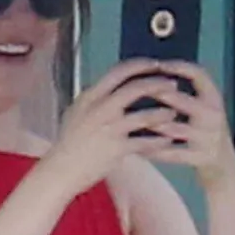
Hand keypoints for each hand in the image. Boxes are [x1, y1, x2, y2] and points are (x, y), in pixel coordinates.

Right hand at [40, 60, 188, 197]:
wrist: (60, 170)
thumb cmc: (67, 144)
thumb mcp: (75, 113)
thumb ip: (93, 99)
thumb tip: (106, 88)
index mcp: (90, 96)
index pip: (119, 71)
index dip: (140, 65)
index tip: (154, 64)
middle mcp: (100, 108)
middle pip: (135, 88)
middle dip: (157, 83)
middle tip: (171, 84)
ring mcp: (109, 129)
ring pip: (144, 115)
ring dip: (162, 113)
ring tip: (173, 113)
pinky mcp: (116, 149)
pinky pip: (144, 143)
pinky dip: (158, 142)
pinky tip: (167, 141)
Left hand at [136, 62, 234, 191]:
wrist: (224, 166)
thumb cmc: (206, 132)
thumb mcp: (204, 108)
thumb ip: (185, 94)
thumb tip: (155, 72)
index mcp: (214, 98)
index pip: (198, 75)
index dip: (178, 67)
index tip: (158, 64)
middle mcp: (213, 115)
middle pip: (184, 101)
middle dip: (161, 94)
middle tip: (139, 90)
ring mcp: (208, 138)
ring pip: (176, 129)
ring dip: (154, 124)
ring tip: (133, 120)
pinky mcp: (201, 158)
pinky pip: (174, 154)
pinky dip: (155, 151)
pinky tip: (139, 149)